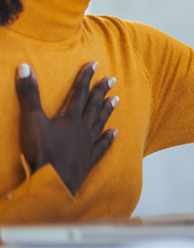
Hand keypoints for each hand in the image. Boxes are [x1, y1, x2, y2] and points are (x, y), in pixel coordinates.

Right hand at [16, 62, 118, 194]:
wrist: (53, 183)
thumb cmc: (42, 152)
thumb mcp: (31, 120)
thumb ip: (29, 94)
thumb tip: (25, 67)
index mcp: (70, 118)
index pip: (79, 93)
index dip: (86, 77)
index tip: (95, 64)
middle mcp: (82, 129)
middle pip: (93, 106)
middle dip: (101, 91)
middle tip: (112, 79)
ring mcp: (87, 145)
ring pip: (99, 123)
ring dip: (107, 111)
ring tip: (116, 100)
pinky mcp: (87, 161)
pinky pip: (101, 147)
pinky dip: (108, 139)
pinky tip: (115, 133)